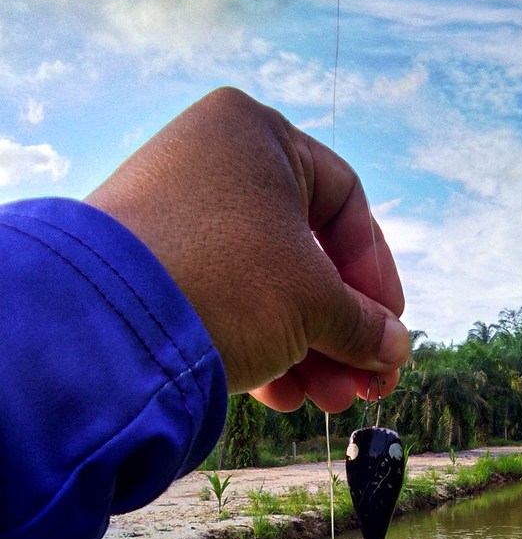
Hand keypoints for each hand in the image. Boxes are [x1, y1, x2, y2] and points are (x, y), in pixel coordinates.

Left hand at [85, 87, 408, 411]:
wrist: (110, 323)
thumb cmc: (227, 283)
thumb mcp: (314, 302)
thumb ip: (363, 324)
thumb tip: (393, 349)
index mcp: (258, 136)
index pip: (346, 203)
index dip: (377, 274)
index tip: (391, 328)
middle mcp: (214, 165)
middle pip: (307, 255)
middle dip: (343, 330)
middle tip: (367, 383)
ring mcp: (180, 218)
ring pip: (268, 288)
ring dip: (310, 351)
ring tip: (332, 402)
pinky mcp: (156, 270)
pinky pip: (226, 304)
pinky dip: (262, 348)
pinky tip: (284, 398)